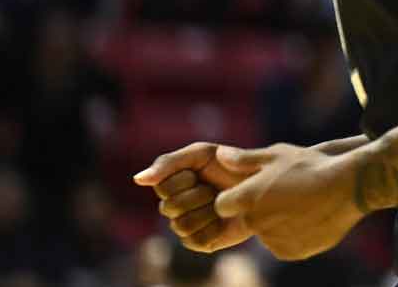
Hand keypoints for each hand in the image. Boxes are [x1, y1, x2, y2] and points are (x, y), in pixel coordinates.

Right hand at [133, 142, 253, 252]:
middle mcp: (174, 206)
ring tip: (221, 204)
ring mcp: (185, 225)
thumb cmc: (231, 167)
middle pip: (170, 207)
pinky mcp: (200, 242)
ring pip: (182, 225)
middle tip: (215, 189)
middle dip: (198, 194)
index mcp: (171, 184)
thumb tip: (137, 179)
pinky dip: (213, 228)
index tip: (201, 173)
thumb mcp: (202, 154)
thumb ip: (168, 163)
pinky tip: (223, 220)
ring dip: (207, 211)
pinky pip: (196, 240)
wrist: (260, 186)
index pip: (162, 187)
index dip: (184, 180)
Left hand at [212, 143, 365, 260]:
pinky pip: (284, 244)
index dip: (237, 197)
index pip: (223, 204)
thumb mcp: (277, 155)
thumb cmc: (311, 166)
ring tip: (303, 205)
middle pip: (247, 219)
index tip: (256, 189)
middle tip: (286, 194)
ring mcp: (272, 240)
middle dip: (260, 210)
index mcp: (246, 198)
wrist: (348, 187)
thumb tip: (219, 155)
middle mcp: (255, 222)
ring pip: (267, 233)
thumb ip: (245, 159)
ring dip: (277, 223)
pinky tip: (310, 218)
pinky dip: (293, 235)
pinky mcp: (290, 252)